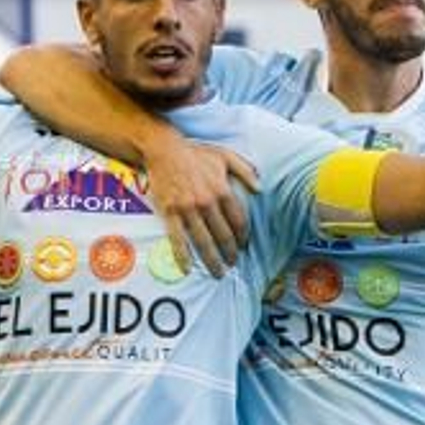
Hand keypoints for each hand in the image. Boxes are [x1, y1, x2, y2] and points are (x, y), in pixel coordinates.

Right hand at [145, 141, 260, 277]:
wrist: (164, 150)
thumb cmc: (195, 154)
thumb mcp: (226, 156)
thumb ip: (246, 171)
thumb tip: (260, 189)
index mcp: (222, 190)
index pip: (238, 220)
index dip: (243, 236)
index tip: (244, 246)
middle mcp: (207, 202)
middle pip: (223, 235)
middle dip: (230, 253)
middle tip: (232, 264)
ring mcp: (187, 209)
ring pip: (203, 241)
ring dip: (212, 260)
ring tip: (218, 273)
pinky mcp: (170, 212)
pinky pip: (177, 239)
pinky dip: (183, 256)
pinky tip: (188, 269)